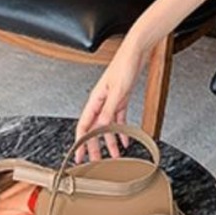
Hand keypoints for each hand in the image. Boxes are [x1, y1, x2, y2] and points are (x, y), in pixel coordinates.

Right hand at [74, 26, 149, 159]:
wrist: (136, 52)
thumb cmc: (125, 65)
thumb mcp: (118, 91)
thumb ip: (109, 110)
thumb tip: (101, 127)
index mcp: (96, 100)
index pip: (84, 126)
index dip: (80, 142)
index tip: (79, 155)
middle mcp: (101, 102)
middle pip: (94, 129)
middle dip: (94, 146)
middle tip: (95, 162)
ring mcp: (111, 101)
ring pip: (107, 127)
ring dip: (110, 141)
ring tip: (113, 156)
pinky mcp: (121, 99)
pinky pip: (118, 120)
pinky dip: (121, 131)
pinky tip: (125, 140)